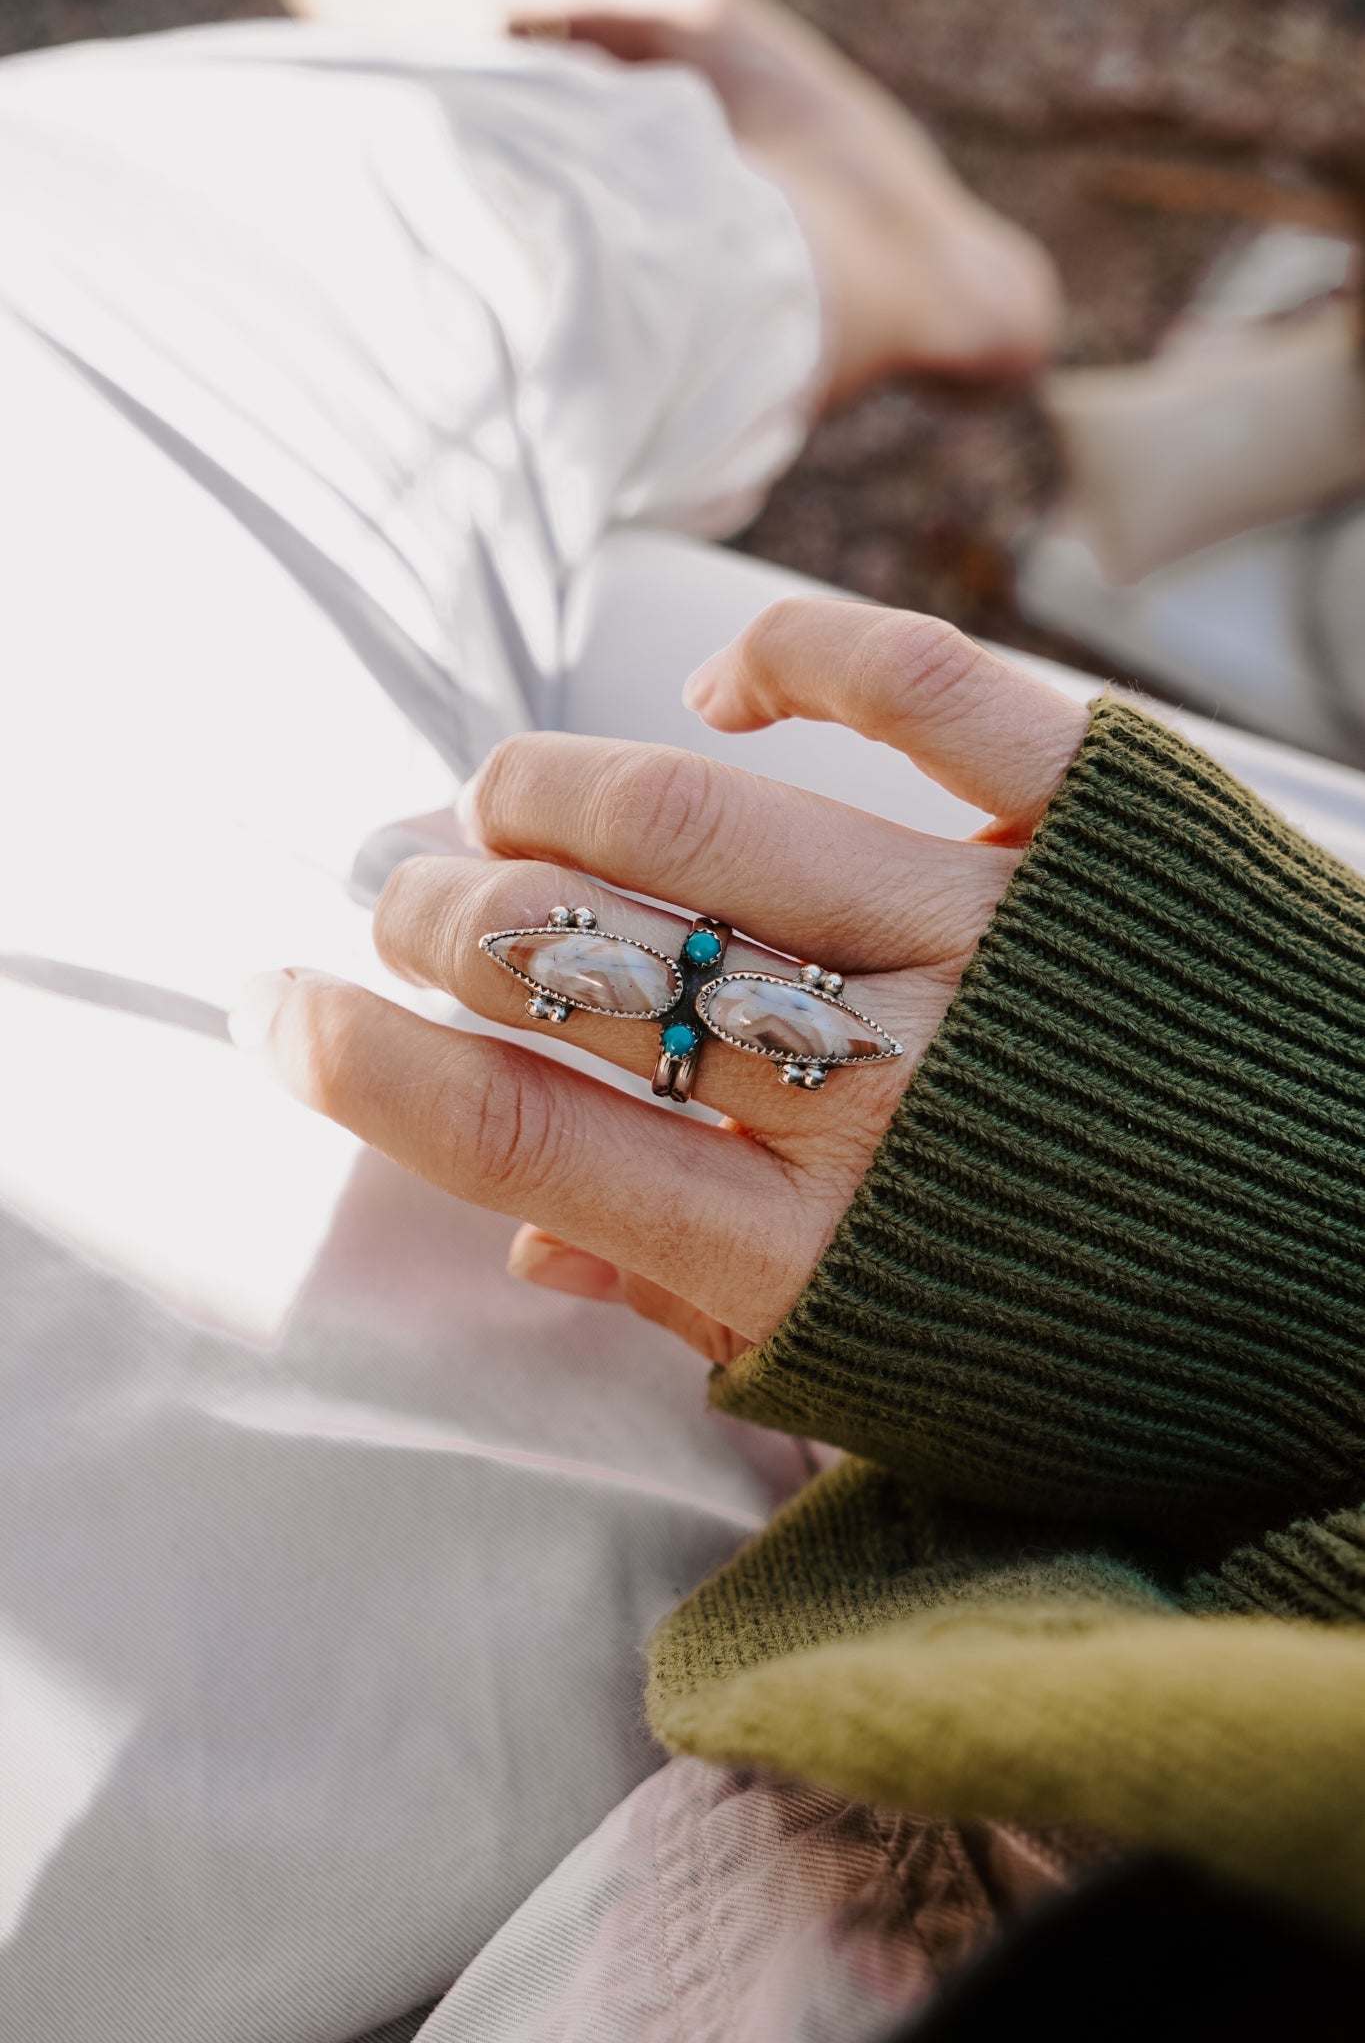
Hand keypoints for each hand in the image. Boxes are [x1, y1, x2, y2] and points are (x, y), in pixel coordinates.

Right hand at [230, 601, 1087, 1360]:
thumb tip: (528, 1243)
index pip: (527, 1144)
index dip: (369, 1066)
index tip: (278, 1008)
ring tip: (497, 794)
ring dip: (553, 791)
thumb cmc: (1137, 1355)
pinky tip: (722, 678)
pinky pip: (919, 687)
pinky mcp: (1111, 827)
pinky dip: (794, 655)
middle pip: (585, 968)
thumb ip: (706, 1314)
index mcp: (822, 1267)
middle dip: (439, 917)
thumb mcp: (906, 1398)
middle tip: (397, 891)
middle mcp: (888, 1099)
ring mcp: (999, 946)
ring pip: (700, 828)